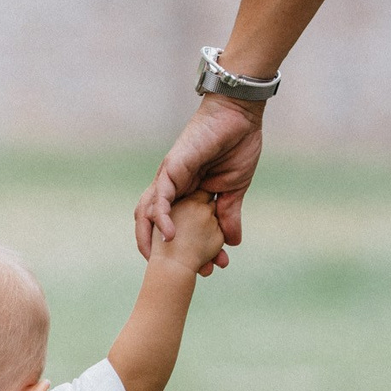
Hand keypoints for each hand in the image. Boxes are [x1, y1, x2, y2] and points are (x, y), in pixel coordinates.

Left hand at [135, 94, 265, 272]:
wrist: (240, 116)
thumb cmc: (237, 145)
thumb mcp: (234, 190)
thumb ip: (228, 216)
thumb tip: (232, 243)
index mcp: (186, 194)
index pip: (177, 227)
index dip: (184, 250)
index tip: (202, 269)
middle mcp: (172, 187)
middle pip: (155, 224)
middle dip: (162, 251)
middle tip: (178, 274)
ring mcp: (169, 177)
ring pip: (150, 212)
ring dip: (155, 239)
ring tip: (162, 262)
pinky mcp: (171, 167)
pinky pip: (159, 196)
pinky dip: (162, 217)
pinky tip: (169, 235)